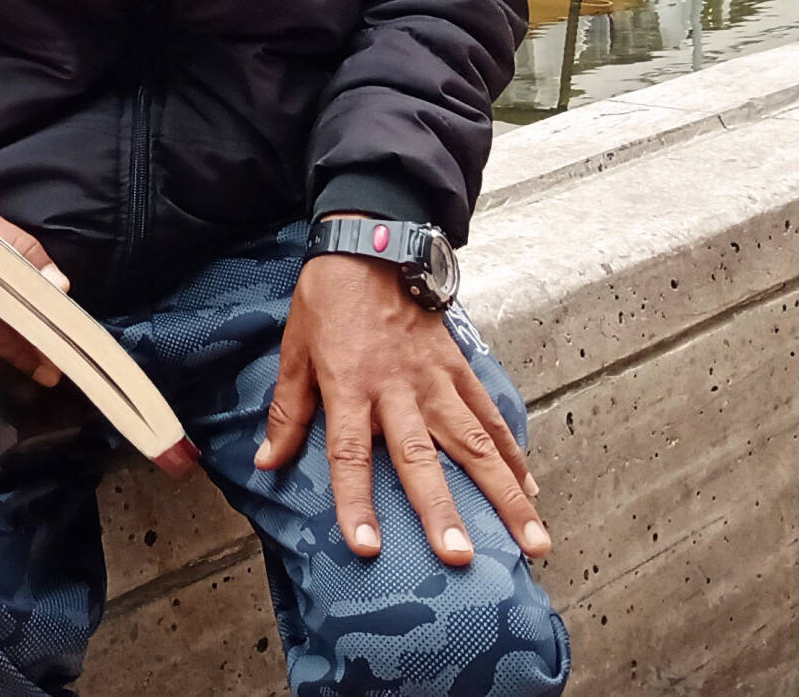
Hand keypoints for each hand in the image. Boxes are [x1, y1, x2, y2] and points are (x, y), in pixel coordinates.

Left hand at [255, 237, 549, 570]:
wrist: (372, 242)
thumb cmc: (327, 299)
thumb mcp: (294, 350)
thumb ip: (287, 411)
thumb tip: (266, 463)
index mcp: (349, 386)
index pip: (350, 454)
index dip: (356, 501)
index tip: (366, 547)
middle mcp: (397, 389)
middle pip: (421, 458)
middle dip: (441, 509)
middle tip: (460, 556)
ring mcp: (435, 380)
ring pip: (475, 444)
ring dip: (504, 494)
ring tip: (531, 540)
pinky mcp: (459, 368)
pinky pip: (489, 415)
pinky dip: (513, 453)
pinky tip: (532, 489)